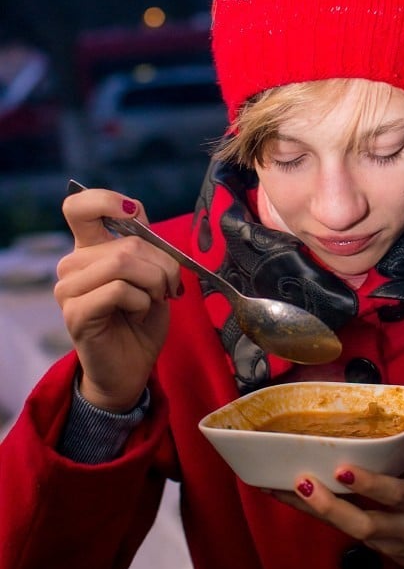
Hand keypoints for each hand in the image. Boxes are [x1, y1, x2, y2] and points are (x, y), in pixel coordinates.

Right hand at [54, 186, 182, 410]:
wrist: (132, 367)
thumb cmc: (142, 321)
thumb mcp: (152, 275)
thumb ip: (145, 245)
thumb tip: (137, 213)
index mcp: (90, 250)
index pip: (79, 206)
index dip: (106, 200)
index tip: (133, 214)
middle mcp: (73, 265)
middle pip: (126, 242)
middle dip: (163, 265)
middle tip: (169, 288)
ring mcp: (69, 289)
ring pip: (123, 262)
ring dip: (154, 283)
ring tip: (154, 301)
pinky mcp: (75, 313)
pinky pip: (119, 290)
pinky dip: (142, 302)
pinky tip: (138, 315)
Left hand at [273, 436, 403, 568]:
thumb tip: (395, 417)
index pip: (397, 494)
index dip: (369, 484)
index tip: (342, 468)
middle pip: (364, 524)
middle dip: (331, 506)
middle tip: (302, 482)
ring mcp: (391, 544)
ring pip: (348, 530)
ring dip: (314, 510)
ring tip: (281, 489)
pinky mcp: (379, 551)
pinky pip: (346, 531)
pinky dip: (321, 515)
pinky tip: (292, 498)